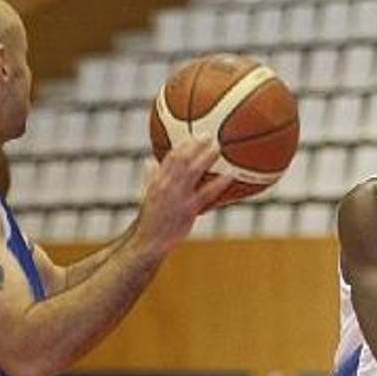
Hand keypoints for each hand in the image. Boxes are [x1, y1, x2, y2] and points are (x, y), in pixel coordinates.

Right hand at [135, 133, 231, 254]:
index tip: (193, 134)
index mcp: (157, 181)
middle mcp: (167, 186)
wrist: (147, 241)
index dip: (183, 145)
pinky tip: (231, 175)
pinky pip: (206, 193)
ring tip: (219, 147)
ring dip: (206, 157)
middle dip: (195, 145)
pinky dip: (219, 183)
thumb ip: (149, 178)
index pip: (170, 158)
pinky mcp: (188, 210)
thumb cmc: (149, 220)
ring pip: (193, 171)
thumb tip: (149, 162)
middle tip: (209, 135)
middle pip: (182, 159)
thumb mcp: (146, 196)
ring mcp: (178, 197)